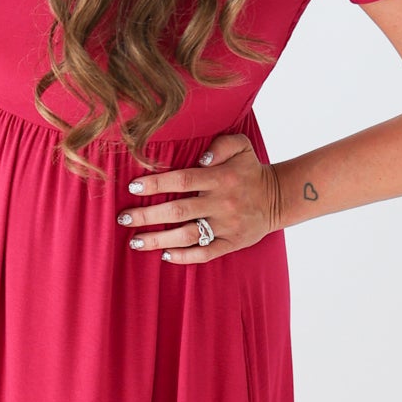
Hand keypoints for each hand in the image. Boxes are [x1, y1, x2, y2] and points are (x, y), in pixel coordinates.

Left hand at [117, 132, 282, 261]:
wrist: (278, 198)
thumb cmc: (249, 170)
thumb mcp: (241, 146)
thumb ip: (221, 144)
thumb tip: (201, 157)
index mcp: (221, 178)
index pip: (183, 180)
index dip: (156, 184)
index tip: (133, 188)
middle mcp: (222, 203)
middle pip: (178, 210)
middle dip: (147, 215)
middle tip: (123, 218)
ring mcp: (226, 226)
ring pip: (188, 235)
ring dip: (159, 240)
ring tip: (135, 242)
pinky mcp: (231, 243)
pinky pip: (206, 253)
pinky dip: (185, 257)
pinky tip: (165, 256)